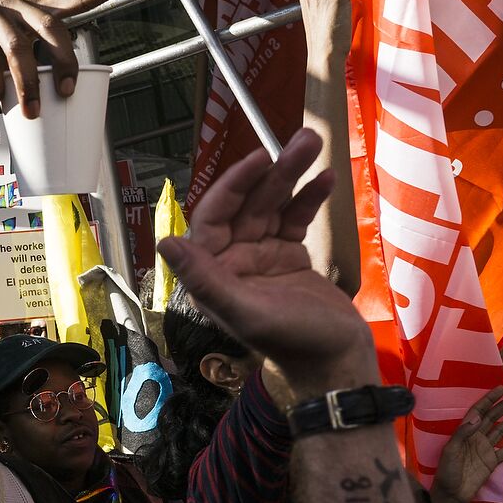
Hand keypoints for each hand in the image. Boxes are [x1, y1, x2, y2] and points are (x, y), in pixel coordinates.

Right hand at [0, 0, 141, 117]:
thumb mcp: (9, 67)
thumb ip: (34, 73)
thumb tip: (65, 104)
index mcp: (31, 12)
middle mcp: (13, 5)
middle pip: (51, 27)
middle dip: (64, 61)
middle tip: (67, 91)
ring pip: (18, 47)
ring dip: (27, 84)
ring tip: (29, 111)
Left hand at [156, 128, 375, 398]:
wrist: (336, 364)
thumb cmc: (292, 342)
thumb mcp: (246, 312)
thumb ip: (205, 279)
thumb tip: (166, 241)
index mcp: (214, 272)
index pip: (215, 216)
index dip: (235, 184)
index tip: (260, 158)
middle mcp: (233, 260)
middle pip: (249, 203)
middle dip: (274, 171)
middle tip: (305, 138)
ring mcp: (262, 255)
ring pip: (273, 204)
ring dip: (293, 175)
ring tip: (315, 142)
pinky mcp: (289, 256)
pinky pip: (294, 217)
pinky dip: (308, 197)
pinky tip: (324, 178)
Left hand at [434, 387, 502, 502]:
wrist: (452, 494)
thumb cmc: (447, 471)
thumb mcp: (450, 451)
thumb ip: (463, 433)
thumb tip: (477, 416)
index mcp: (464, 432)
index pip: (478, 411)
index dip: (488, 400)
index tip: (500, 389)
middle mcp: (476, 437)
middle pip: (493, 417)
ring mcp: (486, 448)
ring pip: (502, 430)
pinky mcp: (492, 461)